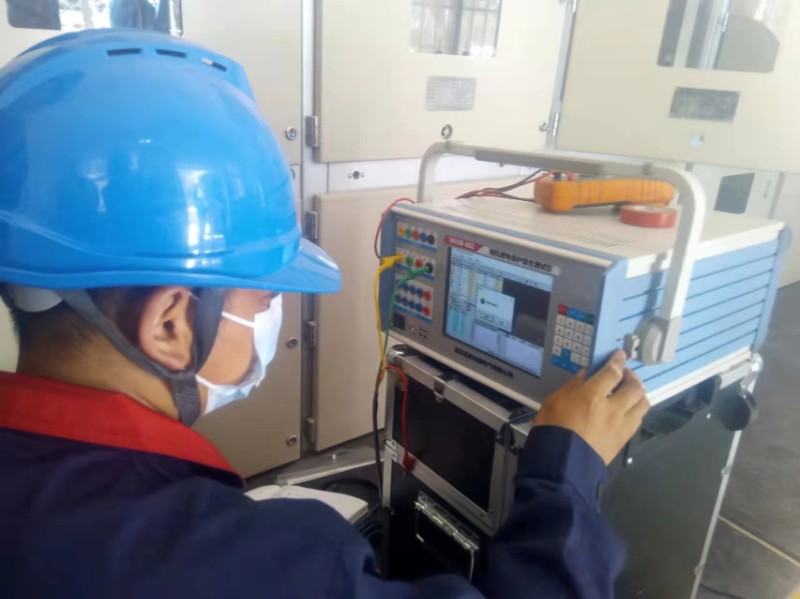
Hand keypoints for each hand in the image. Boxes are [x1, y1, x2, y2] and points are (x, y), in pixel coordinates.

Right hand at [534, 350, 649, 464]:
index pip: (612, 372)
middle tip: (624, 374)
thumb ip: (571, 386)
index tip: (619, 355)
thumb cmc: (551, 430)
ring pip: (642, 404)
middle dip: (632, 376)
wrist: (560, 465)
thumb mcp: (553, 402)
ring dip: (638, 394)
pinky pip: (638, 420)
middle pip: (635, 387)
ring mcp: (621, 426)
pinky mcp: (623, 439)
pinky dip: (635, 410)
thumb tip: (585, 375)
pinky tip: (626, 410)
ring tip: (629, 392)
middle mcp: (612, 409)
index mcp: (592, 396)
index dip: (618, 361)